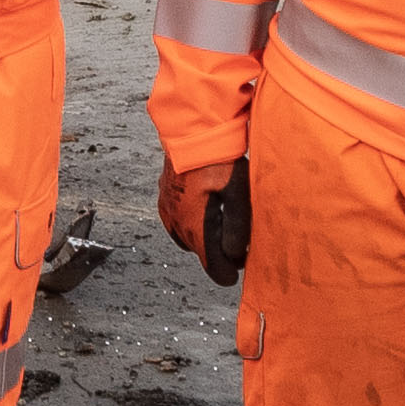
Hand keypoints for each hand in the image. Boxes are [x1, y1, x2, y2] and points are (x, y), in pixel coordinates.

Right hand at [166, 160, 251, 290]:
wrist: (191, 133)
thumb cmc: (217, 160)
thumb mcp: (238, 194)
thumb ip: (237, 228)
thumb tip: (237, 255)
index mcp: (196, 227)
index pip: (212, 268)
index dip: (228, 272)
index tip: (240, 268)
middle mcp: (177, 224)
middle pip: (201, 254)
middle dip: (219, 252)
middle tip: (239, 240)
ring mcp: (168, 212)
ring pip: (189, 239)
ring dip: (205, 237)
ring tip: (222, 222)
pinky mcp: (164, 199)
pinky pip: (178, 223)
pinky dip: (192, 224)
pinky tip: (205, 210)